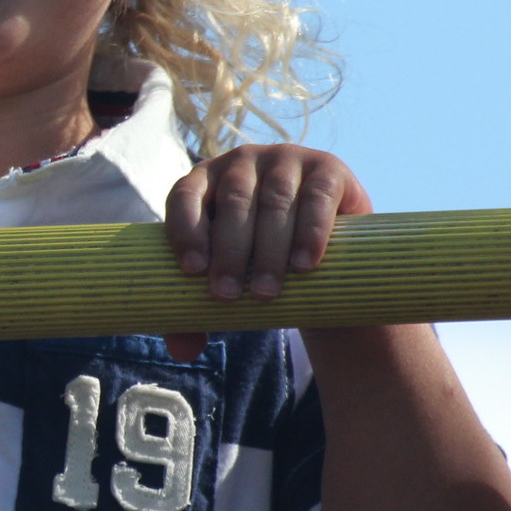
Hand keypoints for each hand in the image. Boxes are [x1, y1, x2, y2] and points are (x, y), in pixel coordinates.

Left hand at [160, 145, 370, 359]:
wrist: (322, 250)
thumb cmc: (257, 263)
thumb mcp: (229, 282)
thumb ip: (199, 313)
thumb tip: (183, 351)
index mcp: (205, 181)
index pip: (184, 197)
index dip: (185, 229)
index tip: (192, 270)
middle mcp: (242, 162)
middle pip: (232, 202)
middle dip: (228, 252)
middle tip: (228, 296)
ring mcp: (286, 159)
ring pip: (273, 202)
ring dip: (269, 249)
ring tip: (266, 293)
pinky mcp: (327, 168)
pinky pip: (316, 197)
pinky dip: (310, 231)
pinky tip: (304, 264)